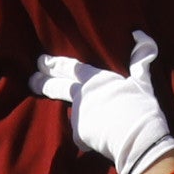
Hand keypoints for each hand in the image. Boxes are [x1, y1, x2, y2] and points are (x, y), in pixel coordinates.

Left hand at [33, 34, 173, 173]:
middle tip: (31, 79)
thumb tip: (139, 34)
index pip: (69, 68)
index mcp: (95, 79)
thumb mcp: (142, 80)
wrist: (138, 138)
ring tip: (87, 119)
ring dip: (76, 114)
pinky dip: (91, 136)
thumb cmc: (141, 106)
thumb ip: (139, 58)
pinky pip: (83, 135)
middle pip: (56, 86)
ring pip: (74, 113)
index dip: (53, 64)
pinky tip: (102, 138)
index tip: (41, 61)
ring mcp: (78, 114)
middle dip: (42, 81)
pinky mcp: (78, 134)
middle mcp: (82, 94)